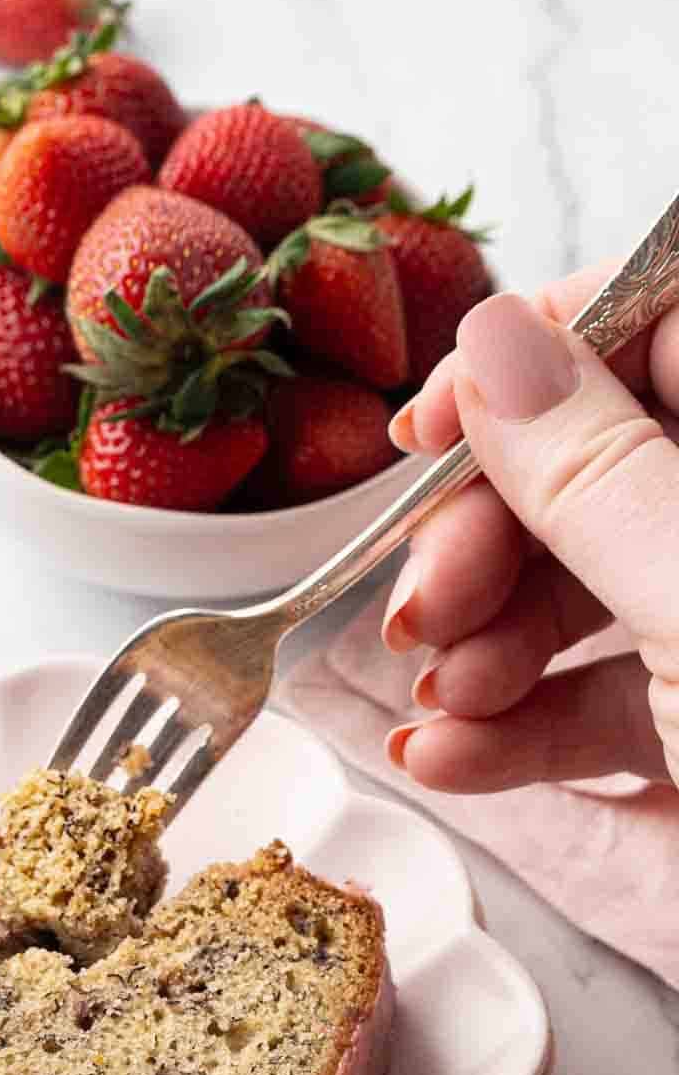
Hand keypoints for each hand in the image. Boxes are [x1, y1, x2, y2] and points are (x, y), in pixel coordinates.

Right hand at [380, 270, 678, 791]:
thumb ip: (593, 472)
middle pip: (598, 461)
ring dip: (486, 647)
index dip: (527, 358)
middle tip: (422, 611)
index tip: (422, 435)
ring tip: (440, 704)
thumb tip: (492, 340)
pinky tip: (451, 758)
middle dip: (486, 539)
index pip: (651, 316)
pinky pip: (609, 696)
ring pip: (590, 585)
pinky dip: (523, 730)